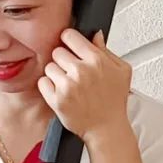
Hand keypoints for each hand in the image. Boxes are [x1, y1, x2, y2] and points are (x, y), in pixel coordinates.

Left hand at [37, 29, 132, 143]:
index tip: (69, 45)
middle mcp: (81, 71)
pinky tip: (60, 91)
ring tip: (68, 84)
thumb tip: (96, 34)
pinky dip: (48, 87)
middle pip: (57, 51)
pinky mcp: (56, 99)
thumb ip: (107, 50)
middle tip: (72, 71)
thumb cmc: (114, 101)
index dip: (68, 40)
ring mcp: (68, 86)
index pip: (69, 35)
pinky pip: (42, 82)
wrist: (106, 128)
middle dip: (63, 60)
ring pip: (49, 67)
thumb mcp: (121, 71)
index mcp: (96, 60)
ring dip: (56, 74)